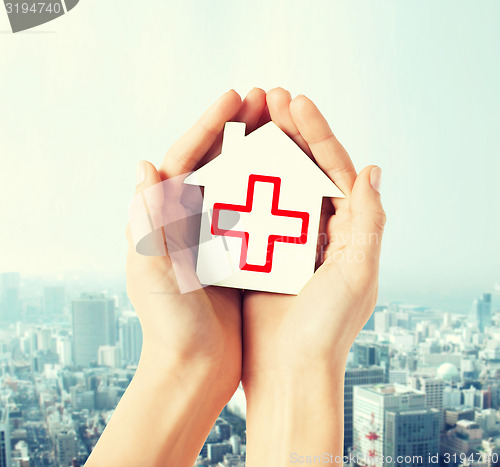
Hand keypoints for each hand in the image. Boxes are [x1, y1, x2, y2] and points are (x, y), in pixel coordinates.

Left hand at [87, 89, 268, 466]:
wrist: (194, 368)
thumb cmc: (170, 327)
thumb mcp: (153, 274)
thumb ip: (148, 224)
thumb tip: (144, 165)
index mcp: (163, 218)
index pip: (185, 157)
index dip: (210, 123)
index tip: (238, 96)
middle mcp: (188, 220)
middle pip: (215, 161)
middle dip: (238, 128)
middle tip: (267, 99)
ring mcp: (214, 234)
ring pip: (240, 181)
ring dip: (260, 152)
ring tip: (285, 126)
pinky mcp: (237, 253)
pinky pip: (258, 211)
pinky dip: (274, 190)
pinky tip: (296, 175)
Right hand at [241, 88, 385, 464]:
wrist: (288, 373)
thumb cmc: (326, 330)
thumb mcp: (358, 274)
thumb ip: (370, 221)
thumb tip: (373, 169)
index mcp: (348, 231)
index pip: (335, 169)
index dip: (317, 132)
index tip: (295, 101)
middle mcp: (320, 232)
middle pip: (304, 170)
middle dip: (289, 132)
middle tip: (268, 97)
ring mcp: (287, 241)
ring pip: (275, 185)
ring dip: (263, 151)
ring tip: (248, 119)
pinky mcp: (260, 254)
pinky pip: (250, 211)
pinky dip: (241, 186)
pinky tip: (227, 163)